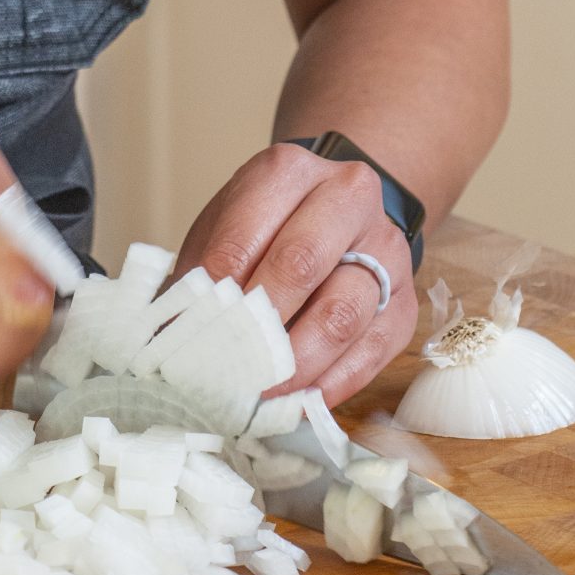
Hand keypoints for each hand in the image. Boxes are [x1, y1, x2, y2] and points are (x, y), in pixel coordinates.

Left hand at [169, 142, 417, 406]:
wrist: (338, 212)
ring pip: (341, 313)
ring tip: (259, 395)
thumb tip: (172, 333)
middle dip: (258, 326)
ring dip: (295, 364)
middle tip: (224, 372)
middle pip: (301, 263)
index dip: (216, 290)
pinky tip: (300, 403)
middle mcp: (347, 197)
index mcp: (289, 171)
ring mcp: (384, 250)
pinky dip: (331, 384)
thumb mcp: (226, 229)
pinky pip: (370, 352)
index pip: (246, 233)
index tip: (190, 335)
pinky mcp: (402, 303)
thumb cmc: (268, 228)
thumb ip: (204, 273)